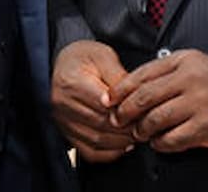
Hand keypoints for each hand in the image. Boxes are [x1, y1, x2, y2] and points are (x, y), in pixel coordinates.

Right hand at [50, 40, 134, 162]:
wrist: (60, 65)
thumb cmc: (82, 57)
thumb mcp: (103, 55)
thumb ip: (118, 76)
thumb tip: (132, 97)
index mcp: (72, 83)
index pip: (104, 105)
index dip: (127, 110)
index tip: (143, 108)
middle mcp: (63, 106)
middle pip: (102, 125)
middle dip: (128, 126)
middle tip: (147, 122)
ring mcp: (63, 123)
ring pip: (98, 141)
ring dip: (122, 141)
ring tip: (138, 131)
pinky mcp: (66, 135)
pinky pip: (90, 152)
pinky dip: (110, 152)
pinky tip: (123, 143)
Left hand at [107, 49, 207, 152]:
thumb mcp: (194, 66)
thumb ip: (166, 72)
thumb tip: (131, 87)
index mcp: (184, 61)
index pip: (142, 74)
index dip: (121, 89)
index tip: (110, 99)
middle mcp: (190, 79)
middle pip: (144, 96)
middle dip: (126, 111)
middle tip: (118, 119)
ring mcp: (199, 102)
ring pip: (155, 118)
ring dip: (142, 129)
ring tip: (140, 133)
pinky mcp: (206, 125)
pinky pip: (172, 138)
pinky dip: (160, 143)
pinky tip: (159, 142)